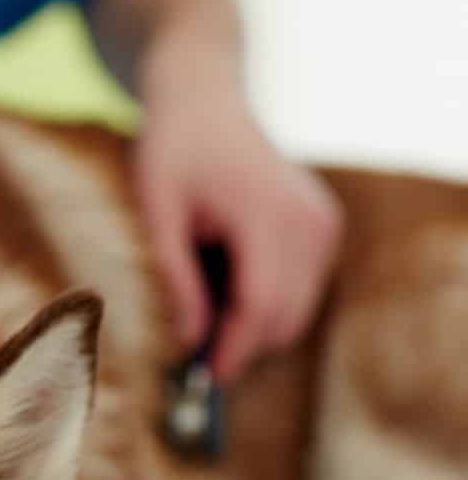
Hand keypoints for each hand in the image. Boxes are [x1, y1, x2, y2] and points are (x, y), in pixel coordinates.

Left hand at [136, 80, 342, 381]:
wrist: (204, 101)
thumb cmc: (170, 152)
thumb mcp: (155, 214)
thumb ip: (174, 277)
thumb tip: (189, 341)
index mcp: (265, 213)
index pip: (260, 304)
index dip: (234, 348)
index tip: (206, 377)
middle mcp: (307, 219)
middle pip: (284, 314)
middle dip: (242, 343)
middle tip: (194, 358)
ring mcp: (322, 222)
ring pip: (297, 307)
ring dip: (254, 322)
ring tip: (203, 300)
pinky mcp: (324, 225)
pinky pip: (302, 286)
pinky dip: (268, 298)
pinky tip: (227, 275)